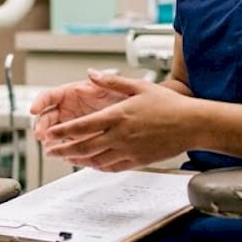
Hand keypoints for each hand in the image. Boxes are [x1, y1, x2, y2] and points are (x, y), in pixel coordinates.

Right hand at [30, 70, 128, 140]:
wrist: (136, 119)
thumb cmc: (124, 100)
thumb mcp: (115, 88)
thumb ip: (103, 81)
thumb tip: (91, 73)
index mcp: (72, 93)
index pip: (50, 96)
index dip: (40, 102)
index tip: (33, 110)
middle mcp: (68, 109)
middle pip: (47, 116)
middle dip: (41, 126)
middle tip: (41, 134)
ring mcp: (71, 124)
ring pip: (53, 132)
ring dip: (49, 140)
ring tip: (50, 146)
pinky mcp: (77, 138)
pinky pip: (65, 144)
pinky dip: (61, 149)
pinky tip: (61, 153)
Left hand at [39, 69, 196, 171]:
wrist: (193, 125)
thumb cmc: (169, 105)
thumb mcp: (139, 86)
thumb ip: (111, 82)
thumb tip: (91, 74)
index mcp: (117, 116)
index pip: (82, 126)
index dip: (63, 132)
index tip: (50, 134)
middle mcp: (119, 135)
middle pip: (84, 146)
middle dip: (63, 149)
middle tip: (49, 150)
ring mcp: (128, 150)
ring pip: (95, 159)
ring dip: (77, 159)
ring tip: (65, 158)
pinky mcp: (137, 161)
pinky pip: (111, 167)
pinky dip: (97, 166)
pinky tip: (90, 164)